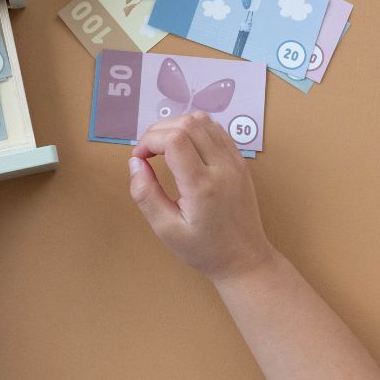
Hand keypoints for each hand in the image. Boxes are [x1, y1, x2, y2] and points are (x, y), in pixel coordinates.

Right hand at [128, 112, 273, 282]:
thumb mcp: (166, 229)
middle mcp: (222, 167)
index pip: (174, 139)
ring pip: (202, 120)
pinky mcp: (240, 160)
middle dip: (158, 131)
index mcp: (202, 186)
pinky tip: (184, 148)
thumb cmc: (205, 249)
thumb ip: (145, 194)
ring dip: (176, 125)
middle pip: (186, 124)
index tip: (139, 157)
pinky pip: (215, 128)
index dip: (149, 140)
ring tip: (164, 147)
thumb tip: (135, 162)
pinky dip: (194, 129)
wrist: (245, 259)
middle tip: (148, 152)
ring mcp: (234, 161)